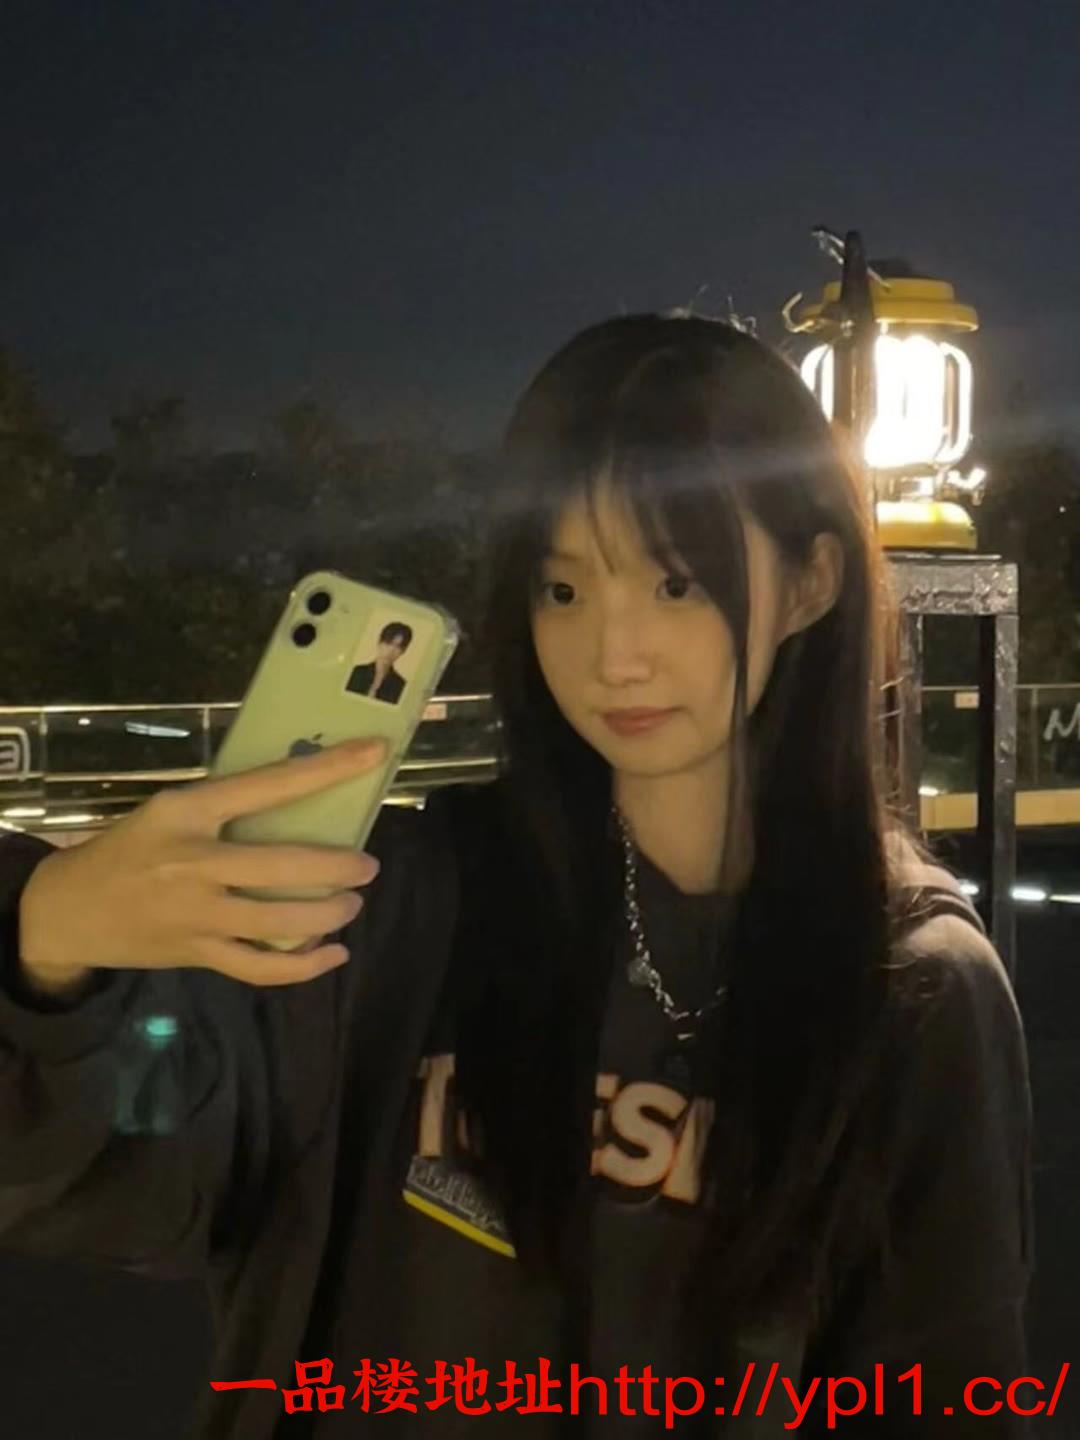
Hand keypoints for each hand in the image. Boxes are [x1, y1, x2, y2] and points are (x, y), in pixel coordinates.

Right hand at [17, 738, 388, 988]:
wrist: (69, 909)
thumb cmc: (130, 849)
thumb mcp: (168, 812)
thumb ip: (224, 808)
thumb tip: (304, 800)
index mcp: (187, 812)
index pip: (268, 785)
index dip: (326, 769)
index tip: (374, 753)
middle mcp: (194, 862)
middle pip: (284, 867)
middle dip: (339, 868)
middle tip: (367, 866)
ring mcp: (196, 914)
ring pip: (280, 924)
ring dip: (328, 916)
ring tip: (349, 906)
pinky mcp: (197, 954)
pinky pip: (261, 967)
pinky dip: (305, 966)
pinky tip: (332, 953)